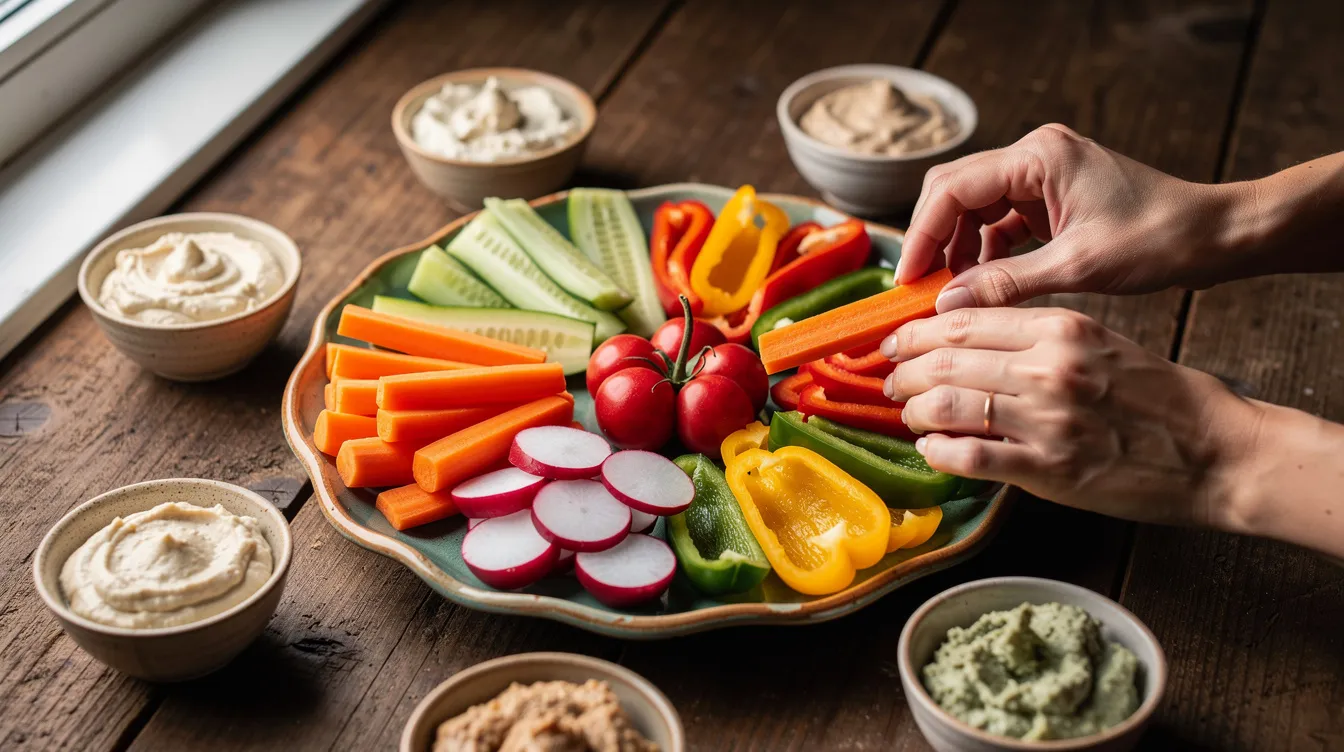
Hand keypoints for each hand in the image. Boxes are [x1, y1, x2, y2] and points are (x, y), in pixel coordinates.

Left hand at [880, 307, 1258, 527]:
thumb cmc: (1155, 396)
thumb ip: (1032, 337)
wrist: (1215, 450)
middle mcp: (1049, 368)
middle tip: (888, 379)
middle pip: (943, 361)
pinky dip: (937, 452)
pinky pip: (968, 457)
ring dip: (912, 410)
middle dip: (902, 370)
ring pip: (944, 406)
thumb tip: (961, 338)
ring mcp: (1047, 421)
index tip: (895, 341)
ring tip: (908, 414)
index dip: (915, 331)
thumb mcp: (1097, 342)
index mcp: (1060, 328)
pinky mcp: (1049, 471)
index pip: (963, 320)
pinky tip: (931, 449)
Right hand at [896, 124, 1244, 311]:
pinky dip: (985, 253)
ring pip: (973, 208)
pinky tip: (983, 285)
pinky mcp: (1051, 199)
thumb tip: (948, 304)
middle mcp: (1035, 156)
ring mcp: (1042, 176)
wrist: (1216, 236)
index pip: (953, 188)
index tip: (909, 278)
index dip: (923, 234)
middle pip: (954, 192)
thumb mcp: (1078, 268)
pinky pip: (999, 222)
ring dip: (958, 250)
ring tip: (953, 293)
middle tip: (920, 287)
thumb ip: (1006, 282)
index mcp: (1039, 156)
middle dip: (934, 239)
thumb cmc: (1161, 239)